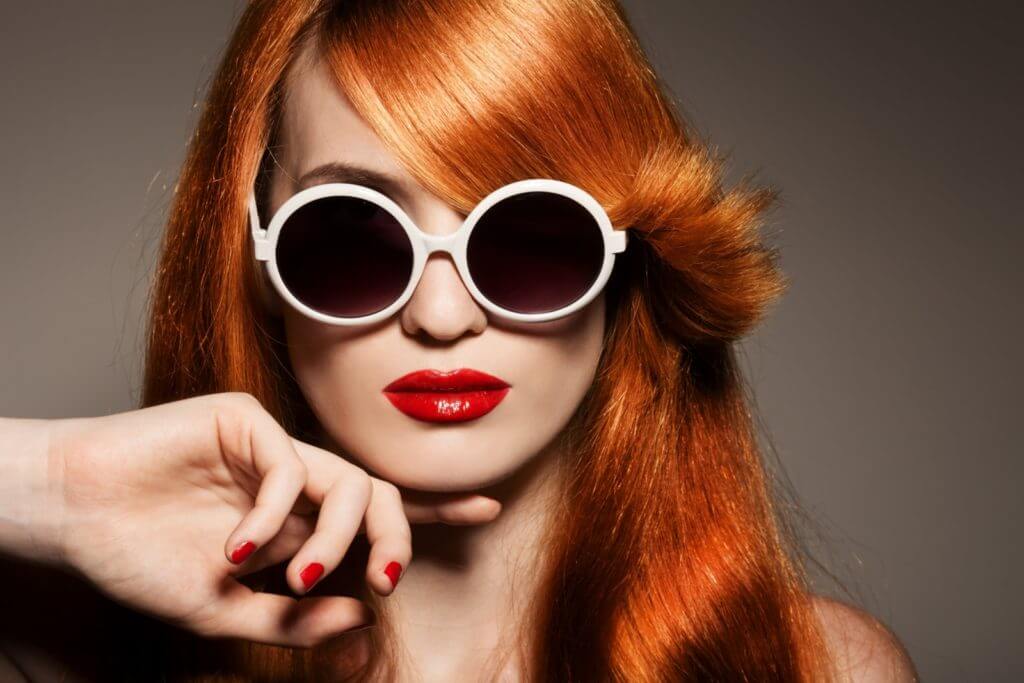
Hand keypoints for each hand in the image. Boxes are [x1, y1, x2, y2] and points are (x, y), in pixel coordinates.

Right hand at [43, 392, 501, 647]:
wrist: (75, 520)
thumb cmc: (143, 561)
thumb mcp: (227, 611)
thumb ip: (295, 619)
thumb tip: (365, 616)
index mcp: (297, 520)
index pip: (376, 512)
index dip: (430, 512)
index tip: (487, 510)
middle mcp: (294, 479)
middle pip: (376, 494)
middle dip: (396, 534)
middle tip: (387, 577)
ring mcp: (270, 447)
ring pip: (345, 480)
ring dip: (336, 539)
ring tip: (299, 580)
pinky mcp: (242, 421)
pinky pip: (289, 465)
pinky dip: (273, 515)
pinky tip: (239, 549)